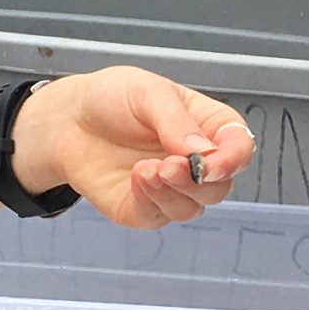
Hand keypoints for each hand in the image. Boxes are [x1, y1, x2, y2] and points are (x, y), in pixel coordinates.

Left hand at [10, 67, 254, 227]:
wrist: (69, 120)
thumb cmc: (112, 98)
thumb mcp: (148, 92)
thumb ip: (176, 121)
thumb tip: (203, 151)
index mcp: (208, 127)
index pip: (239, 148)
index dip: (233, 158)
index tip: (213, 162)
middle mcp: (196, 162)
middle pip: (220, 186)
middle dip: (200, 181)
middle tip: (171, 165)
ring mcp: (172, 189)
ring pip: (194, 208)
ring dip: (174, 192)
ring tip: (147, 169)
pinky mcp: (145, 208)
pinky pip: (159, 216)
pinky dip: (151, 199)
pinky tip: (137, 177)